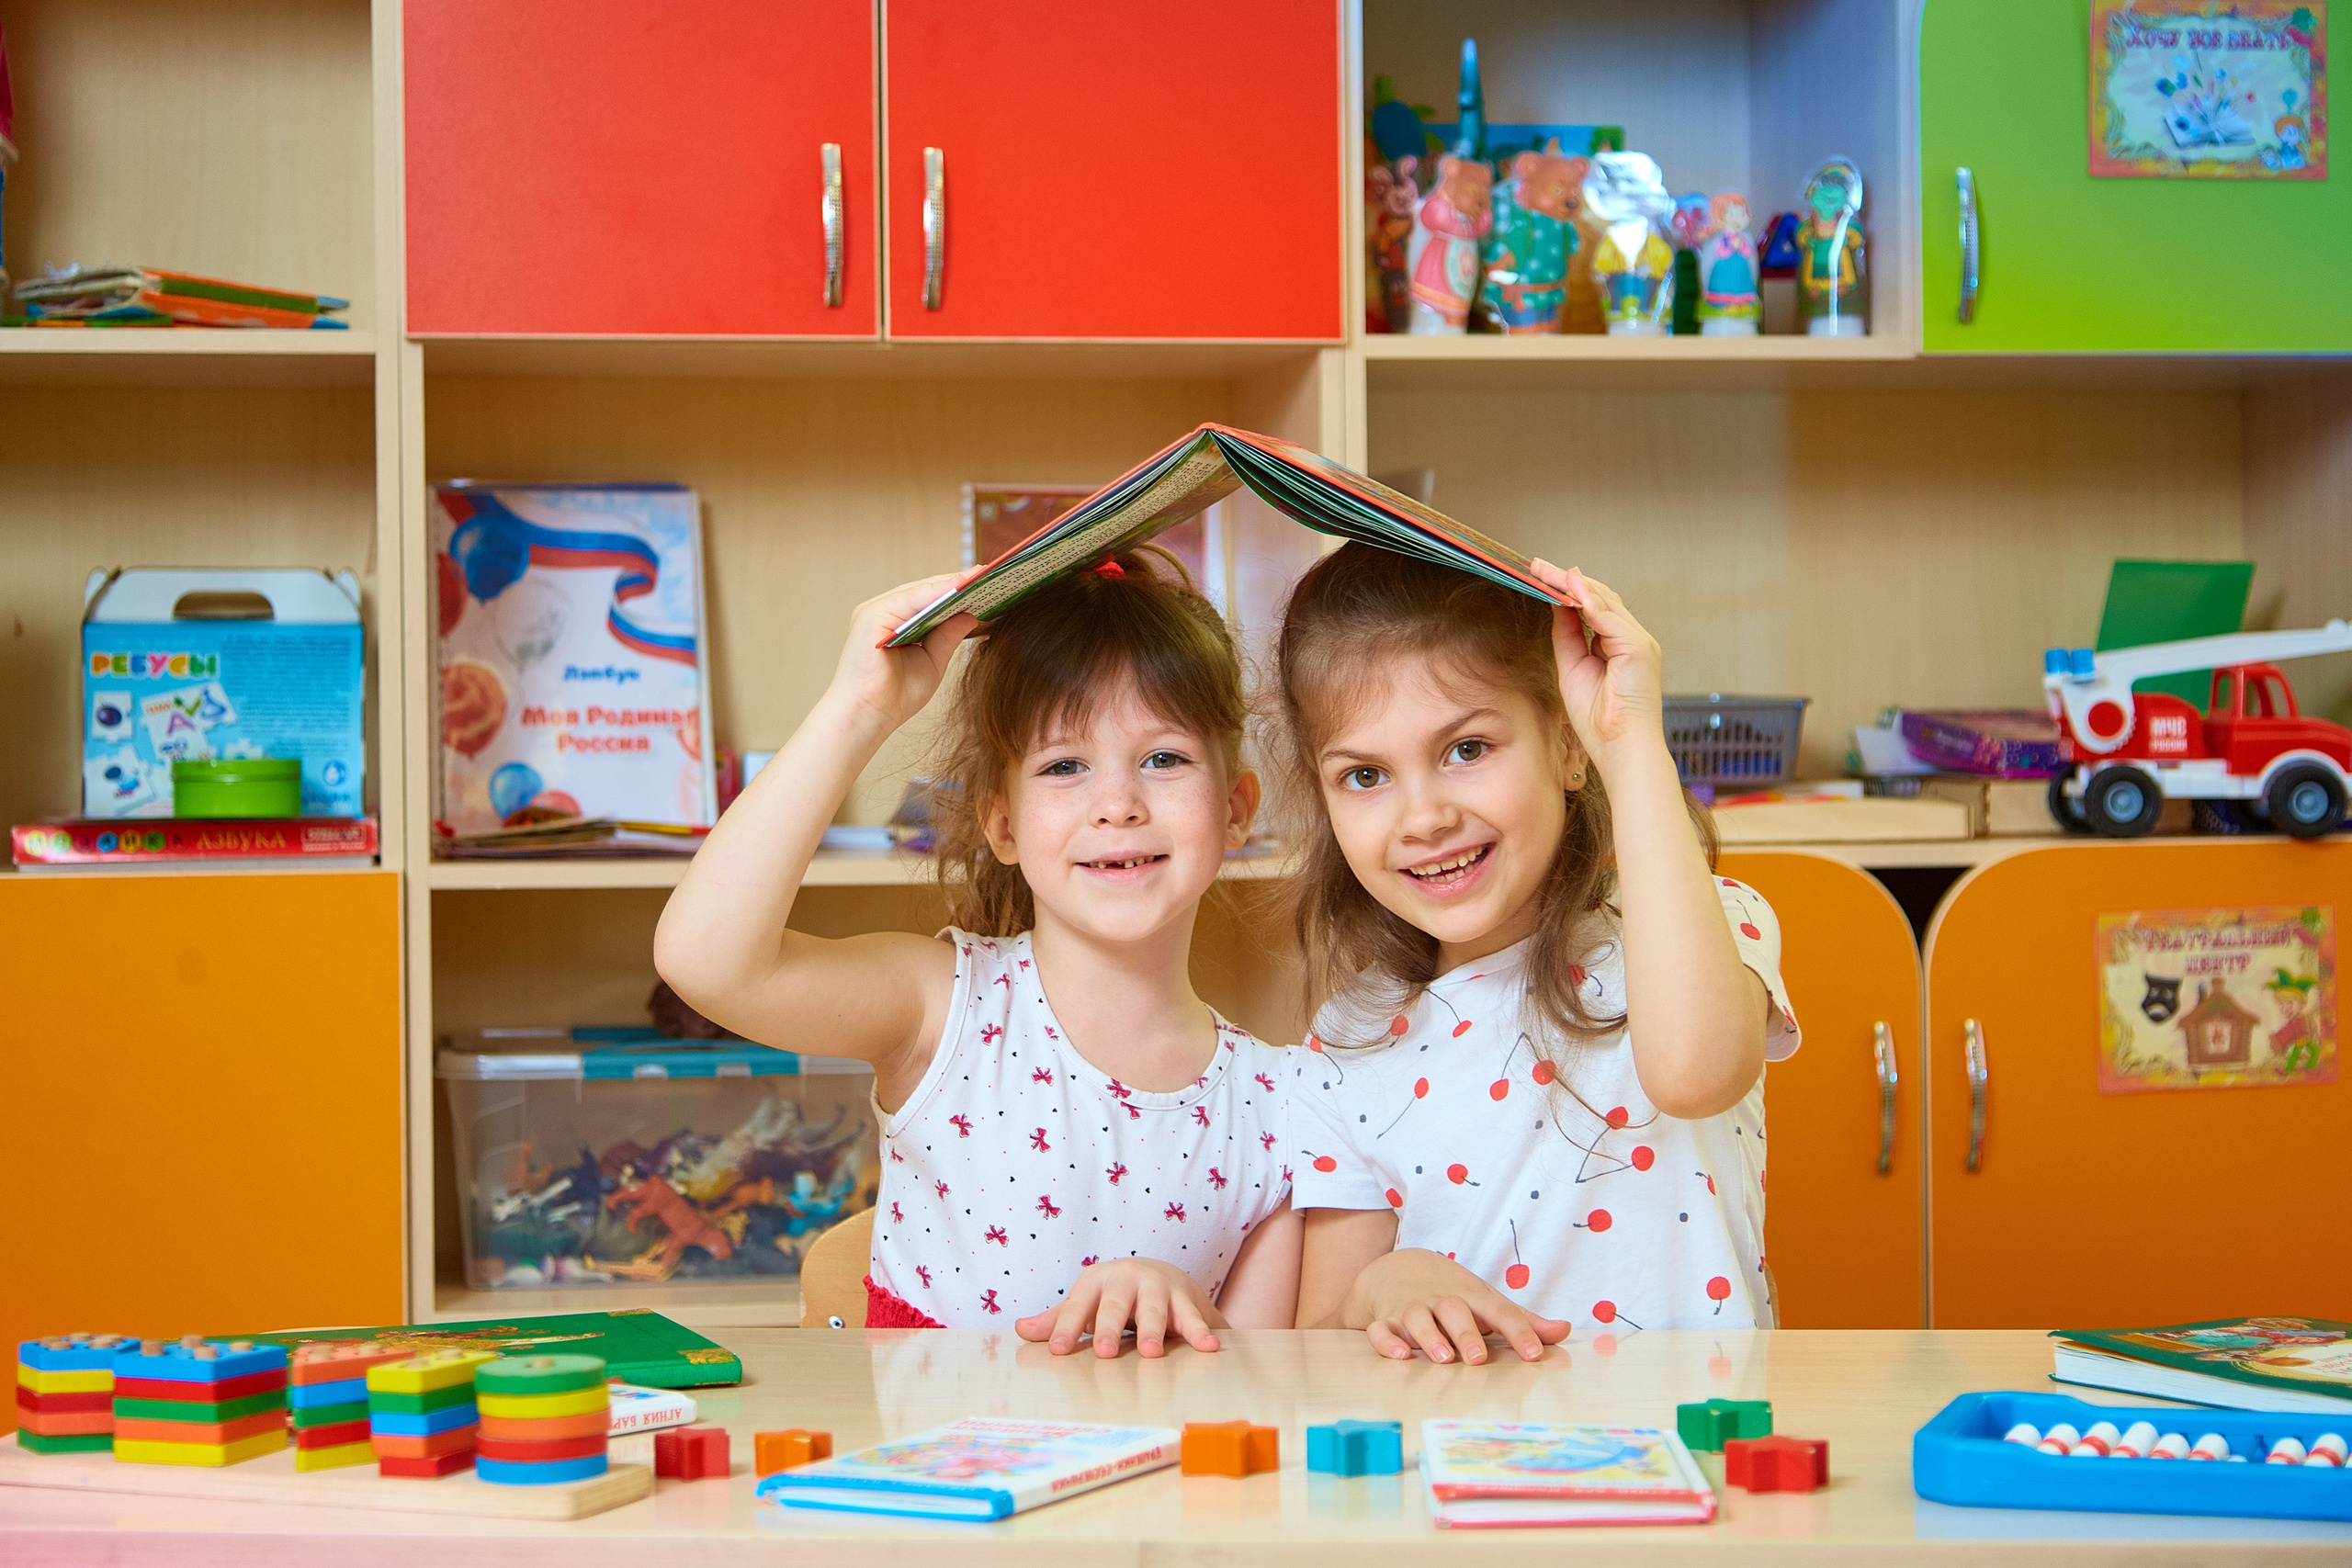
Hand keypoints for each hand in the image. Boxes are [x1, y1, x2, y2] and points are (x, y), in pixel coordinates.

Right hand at [826, 572, 979, 735]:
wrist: (868, 717)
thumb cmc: (895, 696)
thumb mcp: (932, 662)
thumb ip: (948, 637)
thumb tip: (971, 615)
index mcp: (895, 623)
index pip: (929, 601)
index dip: (956, 591)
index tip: (985, 582)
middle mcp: (883, 613)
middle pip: (924, 592)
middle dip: (956, 583)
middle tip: (987, 573)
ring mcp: (874, 612)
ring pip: (917, 591)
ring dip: (948, 583)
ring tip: (977, 575)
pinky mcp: (871, 616)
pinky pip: (908, 599)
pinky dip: (933, 592)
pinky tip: (957, 587)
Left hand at [1015, 1258, 1225, 1358]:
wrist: (1159, 1274)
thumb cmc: (1112, 1297)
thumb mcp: (1086, 1303)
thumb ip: (1057, 1319)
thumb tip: (1019, 1329)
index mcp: (1096, 1280)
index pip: (1078, 1305)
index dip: (1067, 1327)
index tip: (1058, 1351)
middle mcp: (1127, 1278)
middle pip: (1116, 1304)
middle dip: (1110, 1326)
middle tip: (1105, 1353)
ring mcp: (1158, 1286)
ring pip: (1155, 1308)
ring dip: (1153, 1329)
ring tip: (1150, 1353)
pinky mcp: (1185, 1298)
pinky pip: (1193, 1316)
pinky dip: (1200, 1331)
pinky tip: (1208, 1347)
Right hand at [1344, 1249, 1569, 1364]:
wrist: (1399, 1269)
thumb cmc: (1453, 1294)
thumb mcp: (1487, 1302)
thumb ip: (1523, 1321)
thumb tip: (1565, 1330)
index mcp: (1472, 1298)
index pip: (1499, 1312)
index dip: (1519, 1332)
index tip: (1535, 1354)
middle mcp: (1443, 1301)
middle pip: (1455, 1311)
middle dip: (1466, 1334)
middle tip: (1478, 1358)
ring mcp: (1412, 1309)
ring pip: (1418, 1318)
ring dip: (1429, 1337)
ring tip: (1443, 1357)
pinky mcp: (1385, 1320)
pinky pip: (1381, 1329)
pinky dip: (1387, 1340)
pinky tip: (1399, 1354)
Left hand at [1528, 560, 1665, 768]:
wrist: (1621, 749)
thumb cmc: (1600, 721)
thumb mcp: (1573, 669)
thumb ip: (1567, 637)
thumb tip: (1555, 606)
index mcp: (1618, 646)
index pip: (1592, 607)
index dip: (1566, 590)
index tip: (1540, 576)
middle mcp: (1631, 639)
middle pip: (1599, 597)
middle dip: (1566, 580)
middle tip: (1536, 566)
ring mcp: (1638, 642)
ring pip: (1605, 601)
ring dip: (1573, 584)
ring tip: (1546, 571)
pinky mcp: (1639, 649)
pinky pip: (1610, 619)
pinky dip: (1589, 602)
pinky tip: (1569, 589)